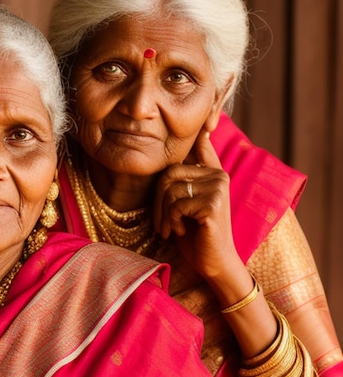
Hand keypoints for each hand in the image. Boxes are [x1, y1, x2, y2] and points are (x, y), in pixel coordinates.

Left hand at [152, 128, 241, 281]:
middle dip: (158, 202)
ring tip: (175, 229)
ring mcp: (218, 187)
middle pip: (168, 172)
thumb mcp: (185, 204)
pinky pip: (175, 203)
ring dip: (164, 215)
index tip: (206, 112)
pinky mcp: (213, 202)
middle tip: (162, 224)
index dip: (204, 120)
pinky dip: (172, 221)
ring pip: (169, 189)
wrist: (214, 264)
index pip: (200, 142)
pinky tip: (184, 231)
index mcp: (212, 172)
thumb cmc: (195, 235)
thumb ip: (180, 181)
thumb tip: (175, 154)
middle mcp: (218, 175)